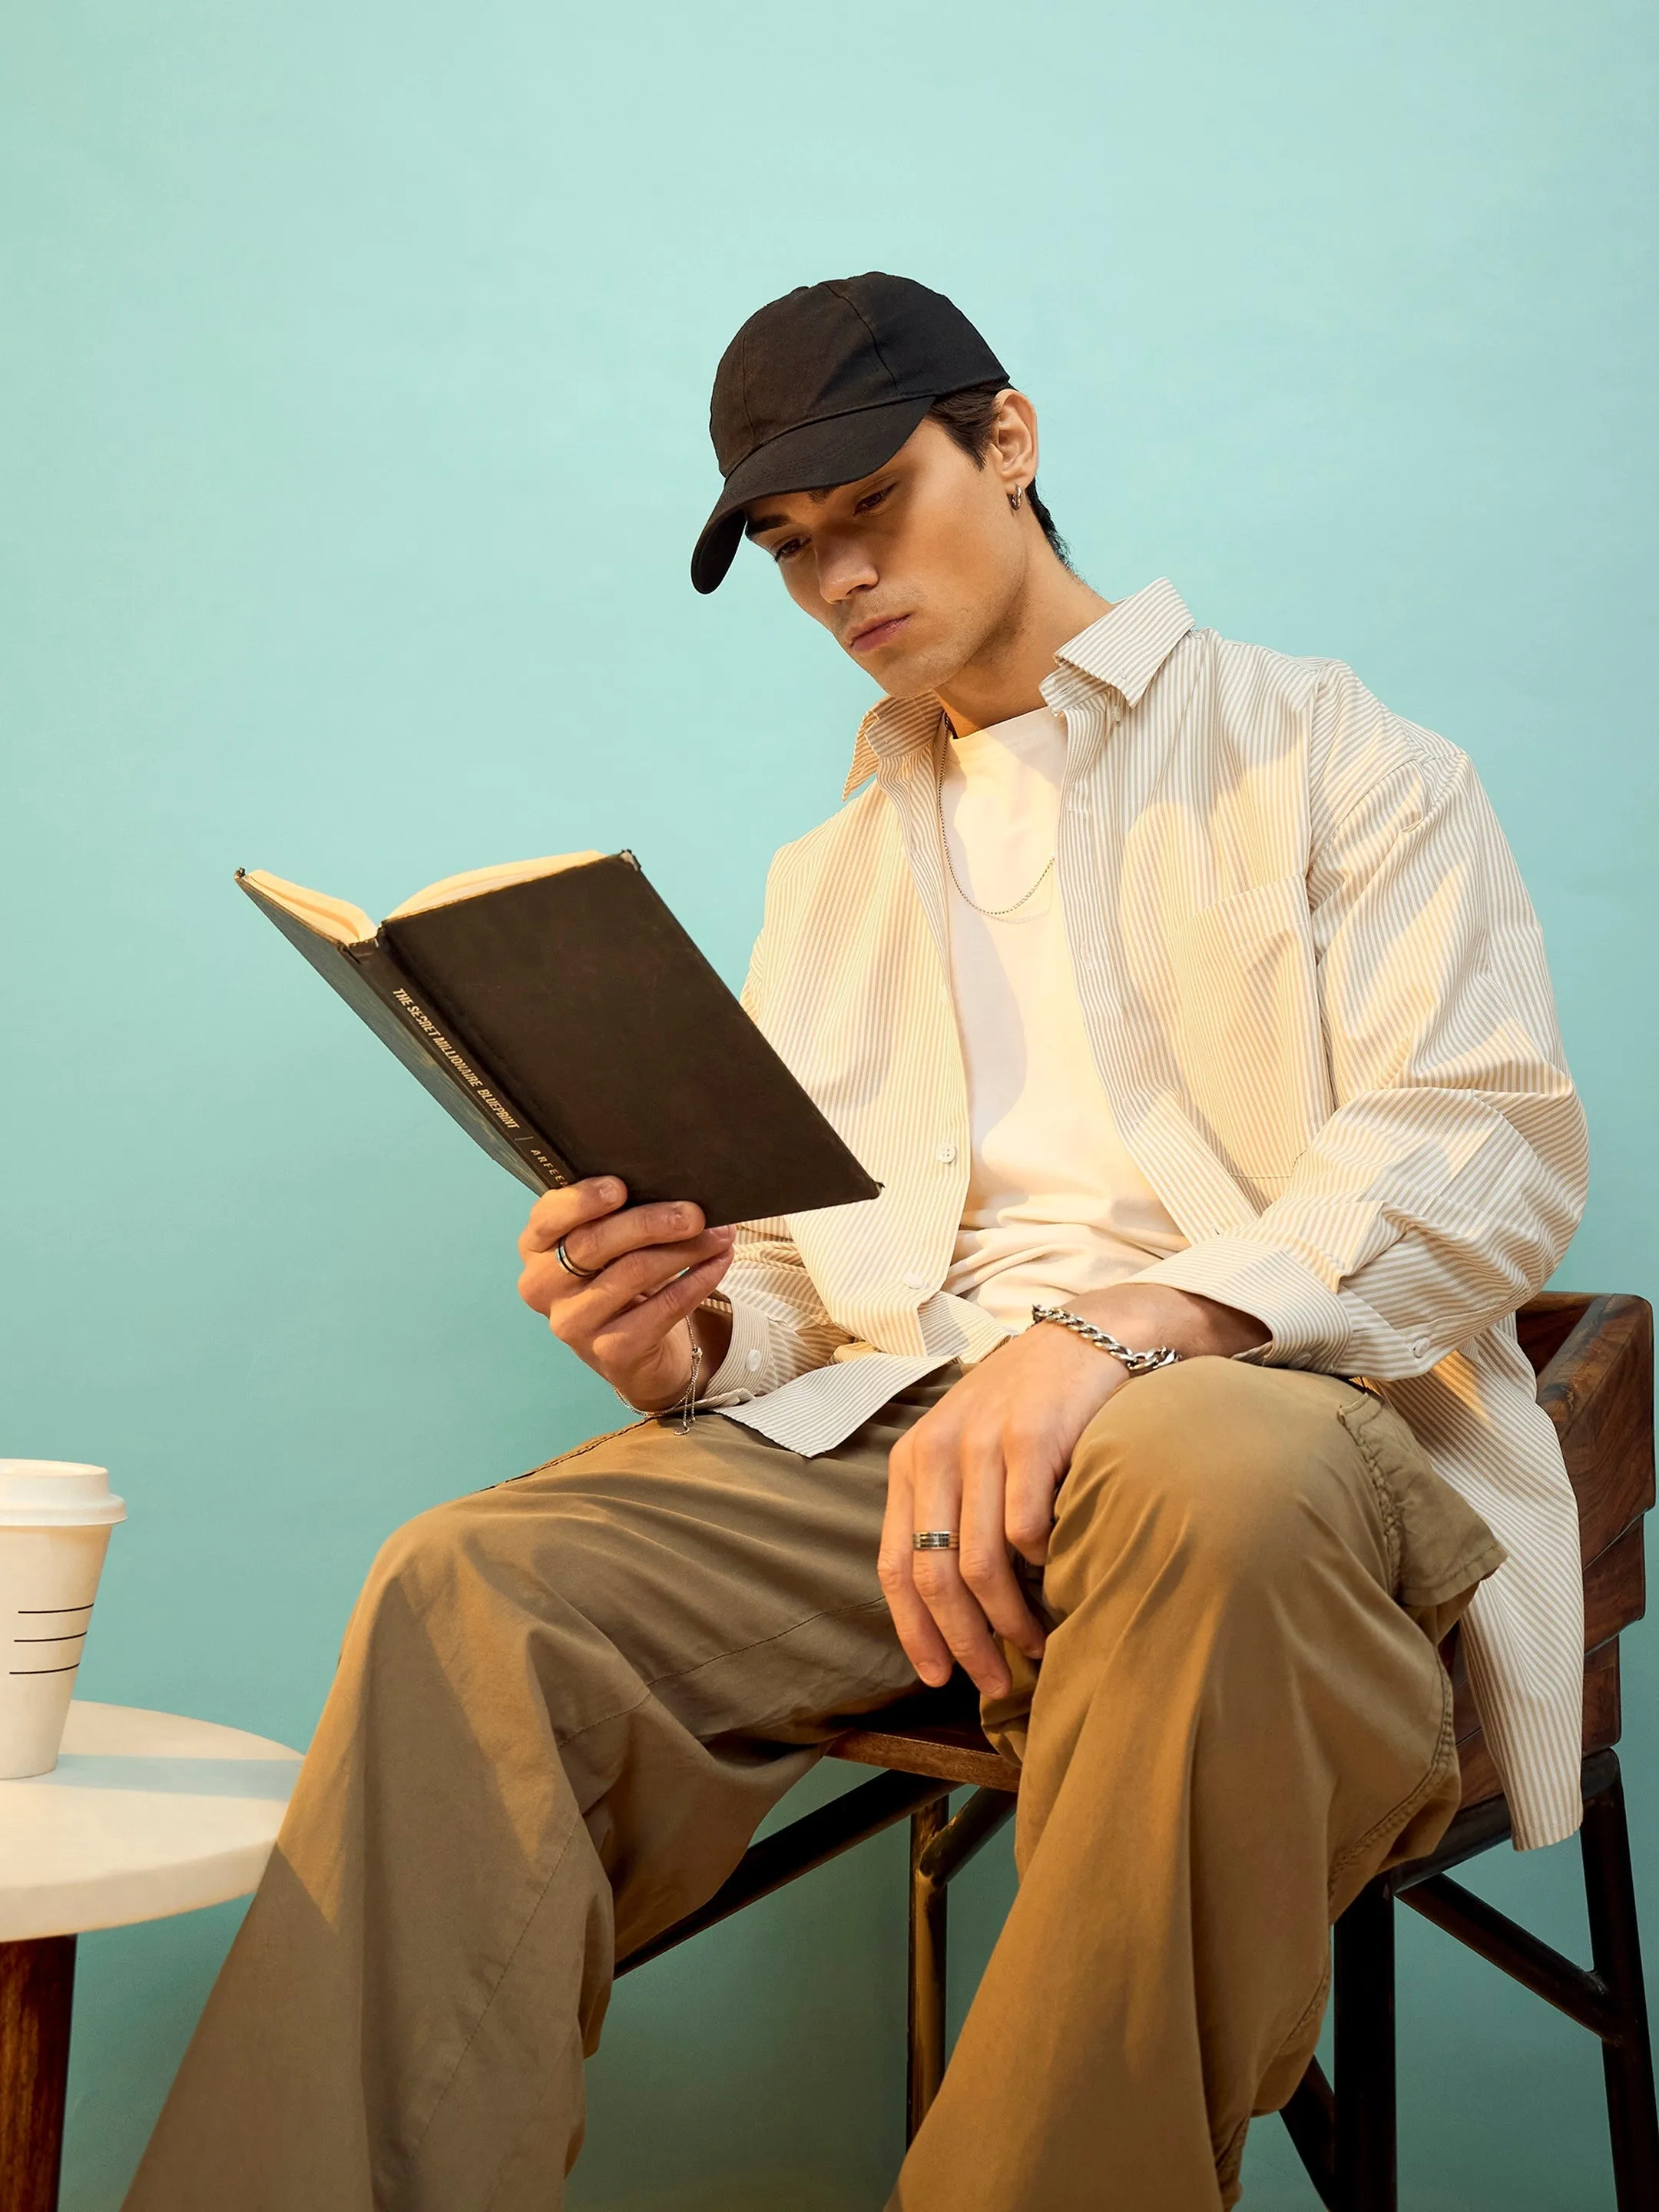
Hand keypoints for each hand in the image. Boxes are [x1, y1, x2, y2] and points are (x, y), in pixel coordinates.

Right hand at [517, 1177, 734, 1411]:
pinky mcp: (610, 1352)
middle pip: (595, 1243)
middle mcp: (543, 1287)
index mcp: (535, 1248)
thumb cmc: (617, 1280)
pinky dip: (697, 1281)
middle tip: (694, 1213)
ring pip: (633, 1273)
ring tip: (719, 1235)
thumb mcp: (607, 1246)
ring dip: (685, 1249)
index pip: (547, 1217)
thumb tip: (671, 1185)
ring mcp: (573, 1324)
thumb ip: (615, 1216)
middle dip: (650, 1222)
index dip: (581, 1200)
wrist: (635, 1354)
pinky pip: (662, 1308)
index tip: (620, 1187)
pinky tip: (717, 1263)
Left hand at [879, 1286, 1266, 1697]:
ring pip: (983, 1564)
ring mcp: (984, 1443)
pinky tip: (1058, 1571)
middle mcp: (937, 1451)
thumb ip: (951, 1512)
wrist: (1088, 1338)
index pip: (894, 1564)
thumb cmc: (1028, 1408)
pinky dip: (1043, 1564)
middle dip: (963, 1641)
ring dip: (1010, 1621)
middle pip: (936, 1576)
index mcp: (912, 1460)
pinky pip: (1029, 1529)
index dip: (913, 1630)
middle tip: (994, 1681)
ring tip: (1034, 1646)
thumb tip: (949, 1612)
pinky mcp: (1033, 1438)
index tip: (938, 1676)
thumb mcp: (968, 1449)